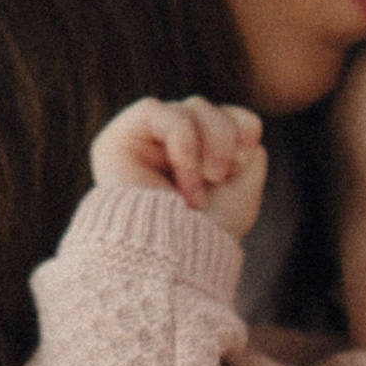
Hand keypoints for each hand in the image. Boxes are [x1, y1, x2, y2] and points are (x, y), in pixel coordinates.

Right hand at [91, 94, 266, 237]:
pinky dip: (182, 140)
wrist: (174, 258)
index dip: (242, 122)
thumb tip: (236, 121)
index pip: (224, 116)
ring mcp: (143, 142)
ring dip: (208, 143)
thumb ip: (246, 148)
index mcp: (196, 158)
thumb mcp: (242, 190)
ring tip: (202, 186)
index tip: (249, 148)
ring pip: (190, 107)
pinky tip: (185, 177)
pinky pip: (156, 111)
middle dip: (225, 136)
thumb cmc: (207, 233)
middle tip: (219, 176)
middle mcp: (167, 147)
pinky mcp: (117, 140)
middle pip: (207, 108)